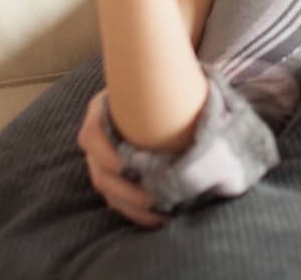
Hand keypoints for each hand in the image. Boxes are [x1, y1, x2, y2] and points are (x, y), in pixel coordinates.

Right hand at [77, 89, 165, 227]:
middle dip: (126, 191)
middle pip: (100, 172)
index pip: (91, 134)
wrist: (153, 94)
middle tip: (154, 198)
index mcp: (102, 111)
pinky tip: (159, 217)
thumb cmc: (160, 85)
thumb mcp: (160, 83)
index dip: (104, 152)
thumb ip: (171, 90)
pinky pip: (118, 201)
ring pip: (109, 191)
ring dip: (133, 206)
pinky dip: (137, 212)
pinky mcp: (114, 178)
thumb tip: (208, 106)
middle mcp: (98, 138)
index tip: (125, 165)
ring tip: (161, 212)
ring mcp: (102, 160)